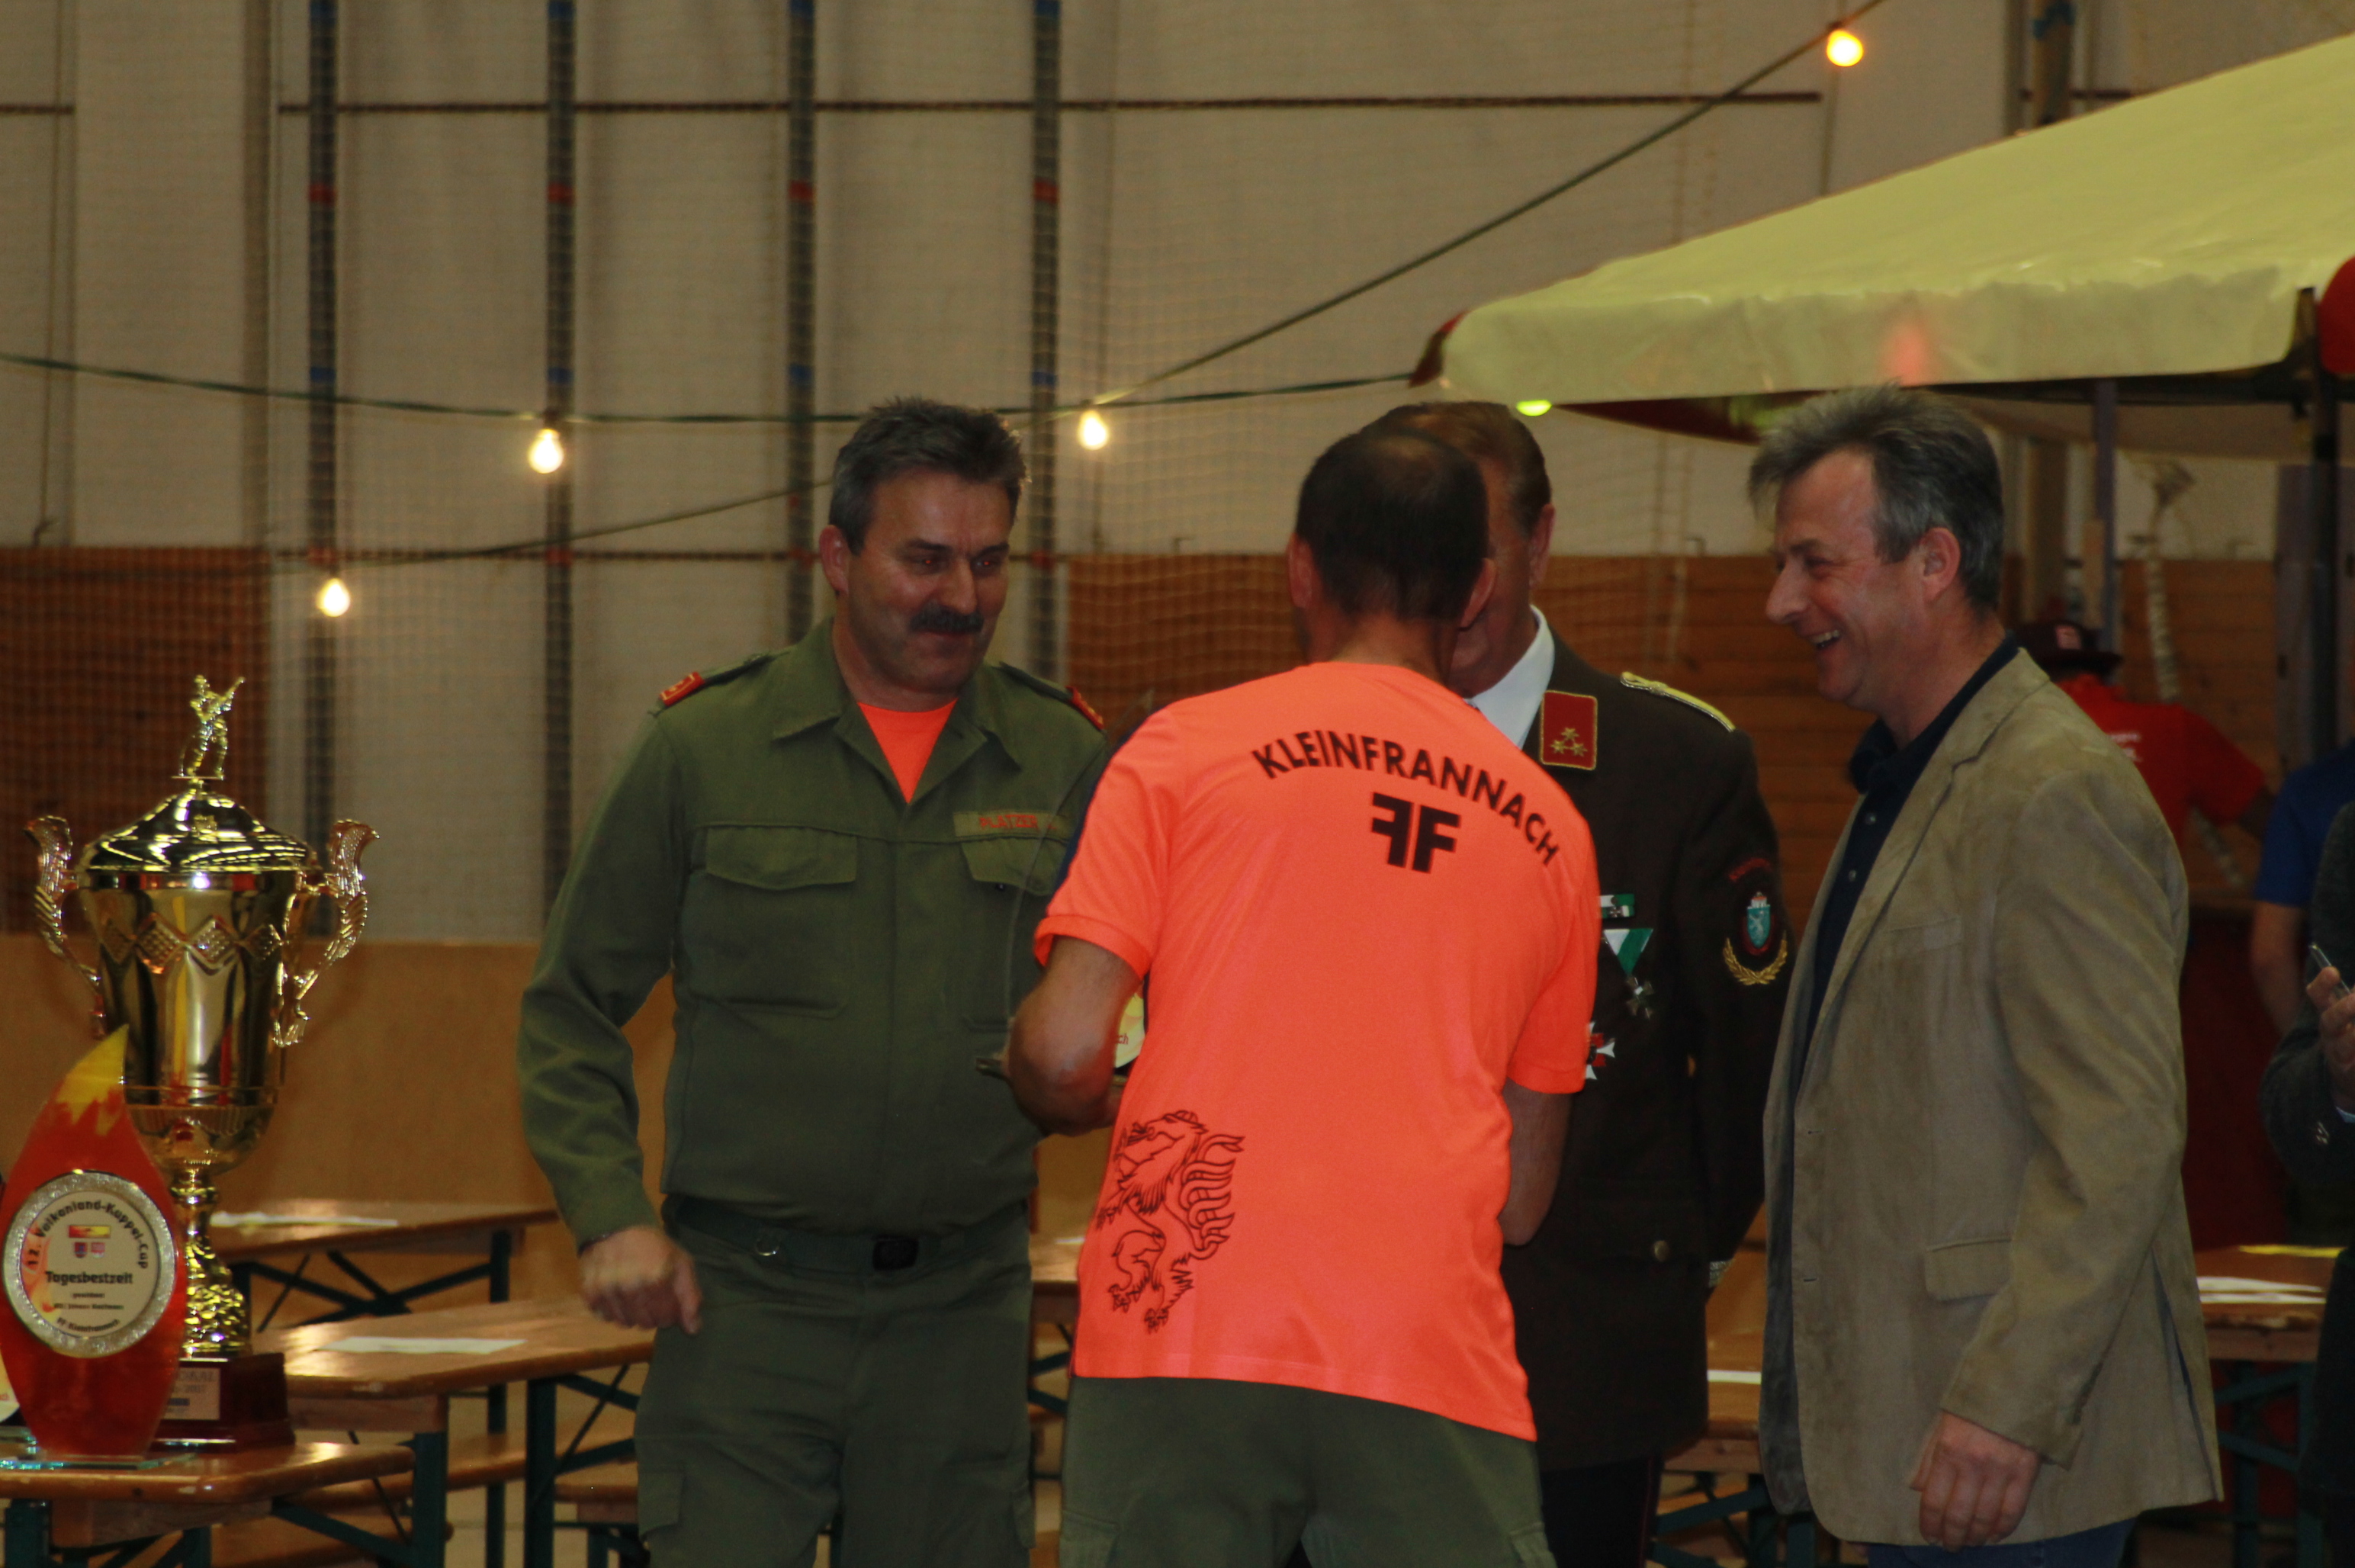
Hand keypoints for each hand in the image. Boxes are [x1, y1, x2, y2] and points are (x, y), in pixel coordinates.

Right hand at [579, 1226, 701, 1333]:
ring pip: (625, 1323)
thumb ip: (690, 1296)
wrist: (615, 1227)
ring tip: (635, 1294)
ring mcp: (608, 1291)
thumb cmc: (653, 1246)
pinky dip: (613, 1310)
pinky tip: (618, 1294)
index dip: (670, 1314)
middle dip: (652, 1314)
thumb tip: (693, 1330)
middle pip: (646, 1324)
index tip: (668, 1302)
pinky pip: (605, 1317)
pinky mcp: (590, 1293)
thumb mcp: (681, 1263)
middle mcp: (630, 1287)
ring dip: (632, 1314)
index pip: (666, 1319)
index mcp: (656, 1279)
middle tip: (651, 1297)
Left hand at [1910, 1411, 2038, 1548]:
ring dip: (1975, 1537)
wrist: (2015, 1383)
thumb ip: (1930, 1456)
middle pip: (1959, 1515)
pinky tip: (1994, 1536)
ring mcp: (2001, 1471)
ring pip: (1985, 1517)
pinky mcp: (2025, 1473)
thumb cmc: (1973, 1401)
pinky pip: (2013, 1510)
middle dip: (1952, 1537)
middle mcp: (1973, 1465)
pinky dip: (2003, 1529)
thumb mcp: (1942, 1422)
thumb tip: (1918, 1487)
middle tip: (1949, 1547)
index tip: (1929, 1536)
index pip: (1933, 1500)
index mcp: (1947, 1450)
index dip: (1930, 1524)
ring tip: (1969, 1544)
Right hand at [2305, 966, 2354, 1111]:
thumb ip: (2351, 998)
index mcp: (2330, 1017)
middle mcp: (2331, 1036)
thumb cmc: (2349, 1039)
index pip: (2318, 997)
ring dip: (2353, 1037)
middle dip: (2343, 1010)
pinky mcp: (2350, 1073)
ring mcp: (2340, 1057)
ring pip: (2345, 1045)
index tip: (2332, 971)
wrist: (2346, 1080)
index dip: (2322, 984)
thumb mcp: (2347, 1016)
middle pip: (2329, 1021)